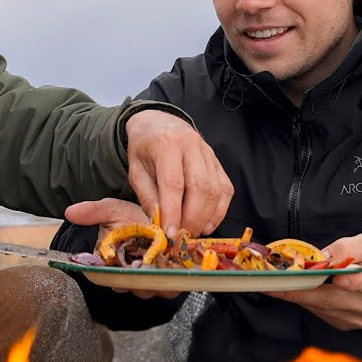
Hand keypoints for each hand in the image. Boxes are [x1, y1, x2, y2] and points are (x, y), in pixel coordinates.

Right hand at [64, 198, 180, 298]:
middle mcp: (133, 276)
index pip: (114, 281)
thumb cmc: (127, 217)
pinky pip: (175, 282)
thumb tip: (70, 212)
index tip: (123, 274)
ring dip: (162, 281)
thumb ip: (92, 212)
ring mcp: (153, 276)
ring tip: (167, 270)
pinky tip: (181, 267)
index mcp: (115, 267)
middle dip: (143, 283)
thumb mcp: (110, 210)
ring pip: (157, 289)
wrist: (151, 214)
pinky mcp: (171, 273)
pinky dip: (179, 277)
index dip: (119, 280)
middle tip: (149, 272)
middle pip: (138, 288)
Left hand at [123, 110, 232, 237]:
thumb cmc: (144, 149)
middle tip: (182, 238)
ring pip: (216, 190)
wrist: (159, 124)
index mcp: (167, 144)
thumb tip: (160, 225)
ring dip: (206, 218)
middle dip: (192, 218)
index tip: (170, 234)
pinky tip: (207, 225)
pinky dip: (219, 211)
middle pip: (200, 187)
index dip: (173, 211)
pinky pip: (226, 189)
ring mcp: (209, 153)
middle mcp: (192, 145)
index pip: (173, 182)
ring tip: (192, 234)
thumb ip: (148, 197)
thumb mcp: (136, 171)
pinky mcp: (218, 162)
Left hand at [264, 233, 361, 329]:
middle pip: (333, 299)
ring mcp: (355, 320)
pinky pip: (318, 311)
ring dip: (294, 295)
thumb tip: (323, 257)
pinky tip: (285, 289)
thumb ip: (349, 248)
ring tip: (271, 283)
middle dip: (302, 290)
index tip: (336, 276)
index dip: (350, 281)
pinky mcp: (342, 324)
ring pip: (321, 307)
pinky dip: (301, 299)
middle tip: (277, 282)